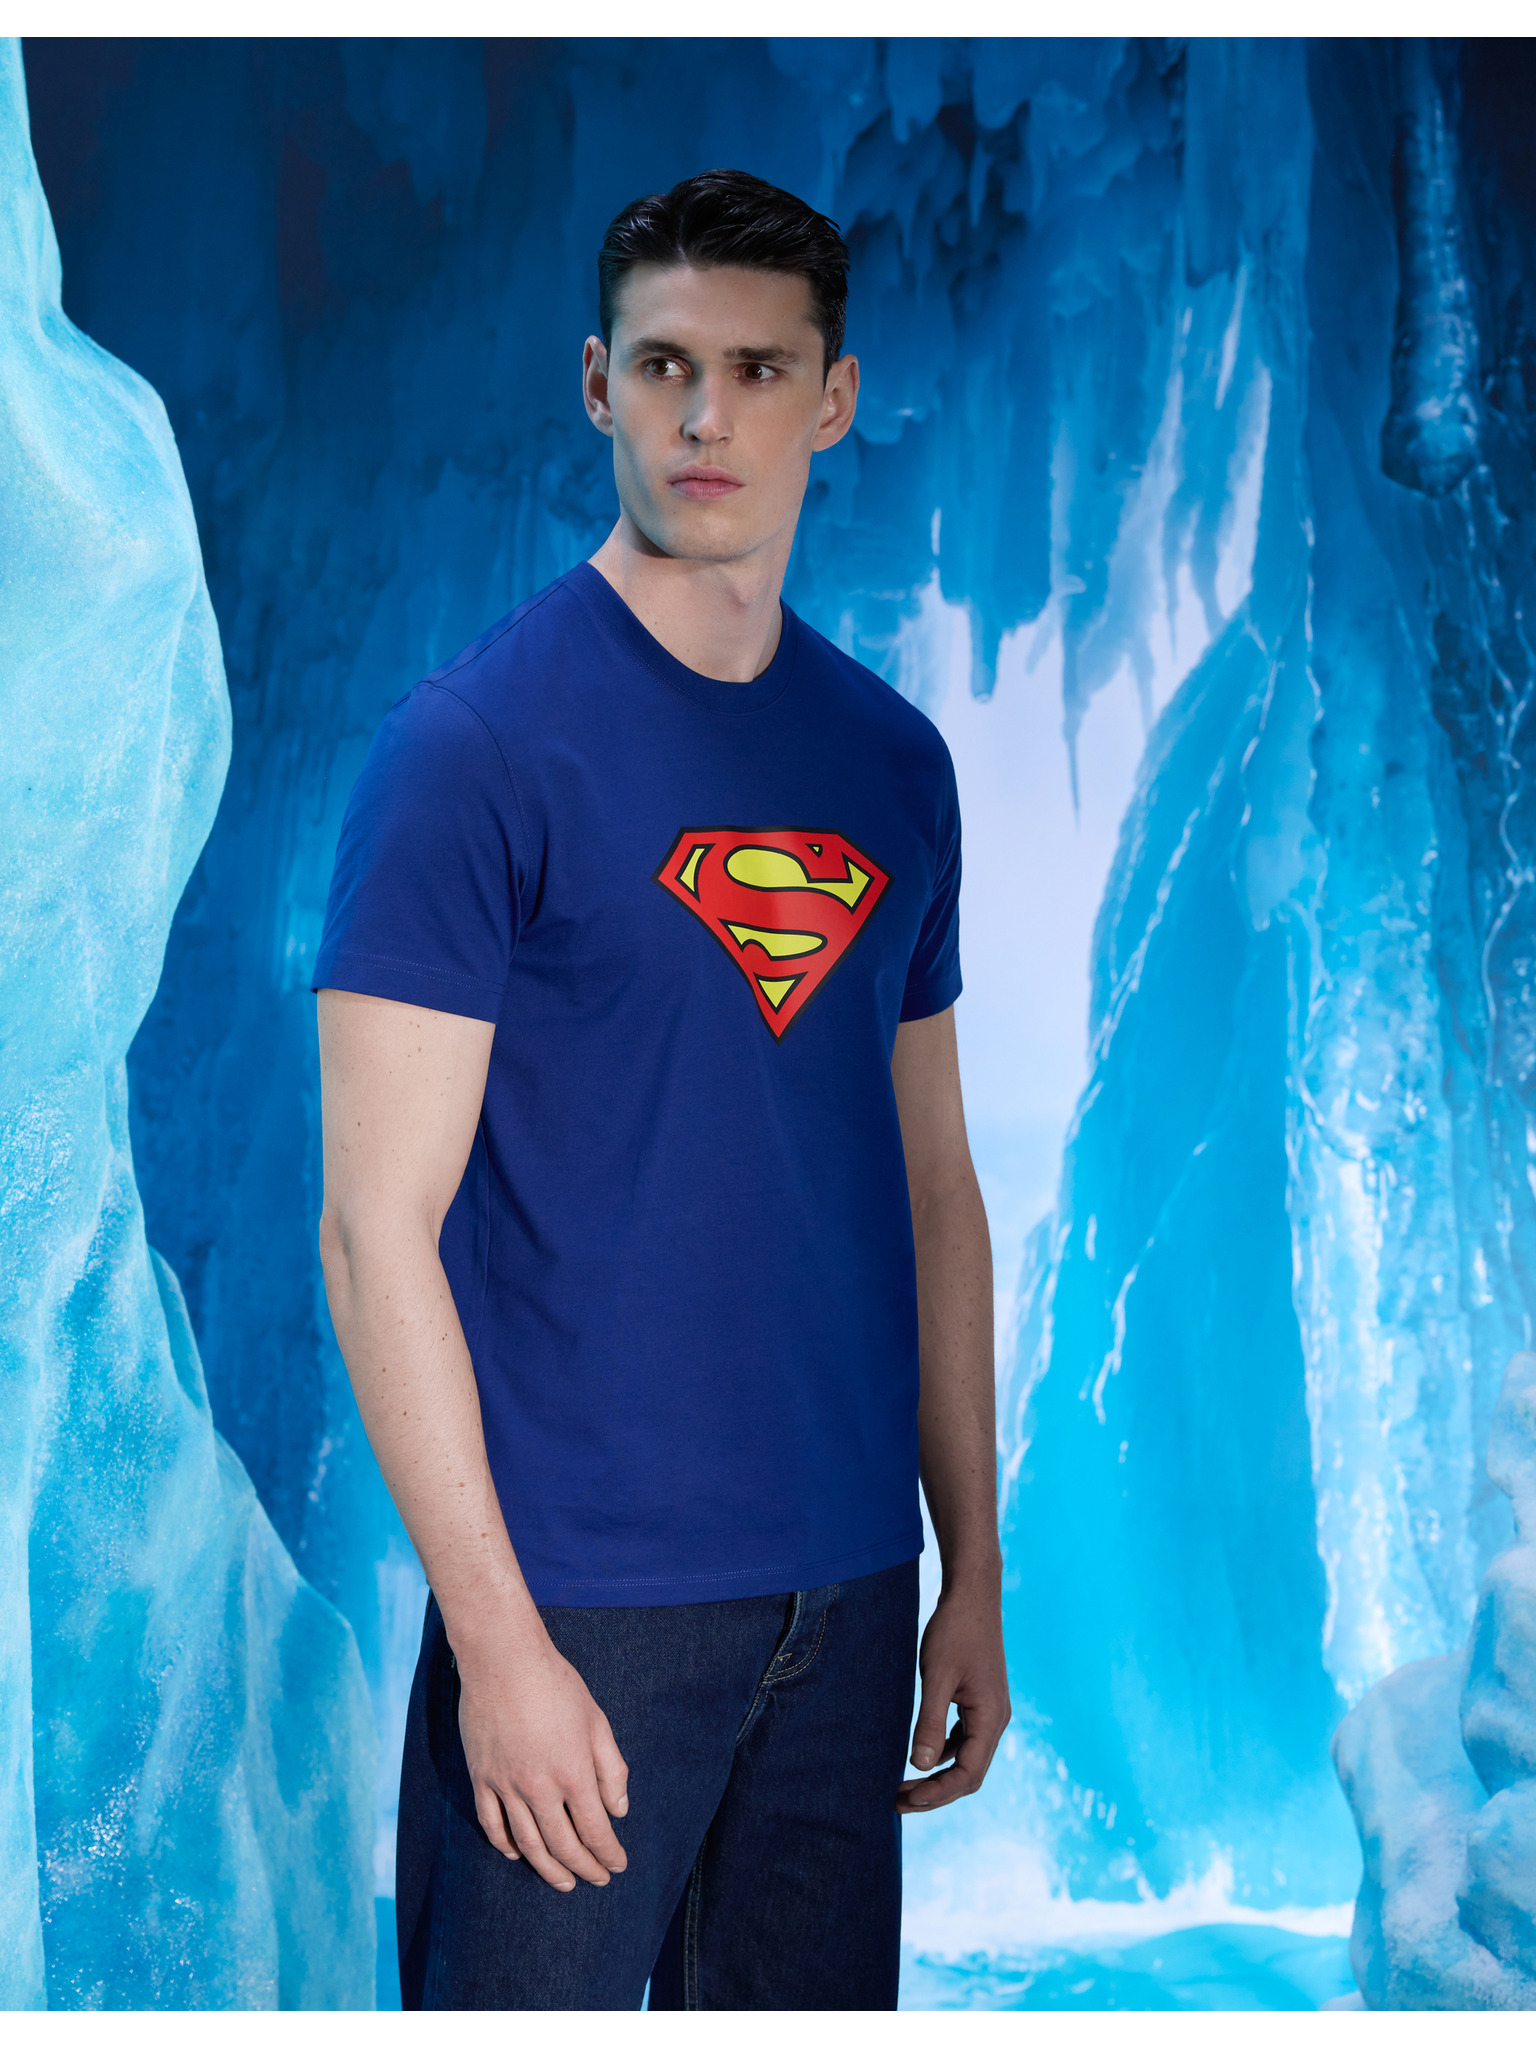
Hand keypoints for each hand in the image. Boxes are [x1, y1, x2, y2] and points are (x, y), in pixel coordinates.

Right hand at [456, 1631, 630, 1890]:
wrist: (502, 1660)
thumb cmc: (556, 1684)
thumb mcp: (596, 1721)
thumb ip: (611, 1768)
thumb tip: (618, 1811)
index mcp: (573, 1772)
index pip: (595, 1830)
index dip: (608, 1853)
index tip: (617, 1866)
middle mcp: (539, 1787)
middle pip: (563, 1845)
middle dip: (584, 1868)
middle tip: (596, 1879)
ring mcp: (506, 1786)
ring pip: (528, 1844)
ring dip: (548, 1869)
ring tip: (563, 1883)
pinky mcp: (481, 1778)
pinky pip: (492, 1825)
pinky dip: (505, 1847)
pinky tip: (518, 1856)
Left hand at [896, 1576, 1008, 1813]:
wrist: (973, 1595)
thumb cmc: (955, 1631)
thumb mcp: (937, 1676)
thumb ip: (929, 1721)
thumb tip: (919, 1766)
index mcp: (991, 1718)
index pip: (968, 1774)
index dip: (937, 1794)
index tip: (906, 1799)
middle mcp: (996, 1720)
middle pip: (970, 1773)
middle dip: (936, 1792)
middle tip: (898, 1800)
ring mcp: (990, 1711)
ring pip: (968, 1758)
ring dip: (939, 1776)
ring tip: (905, 1785)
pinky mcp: (981, 1701)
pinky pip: (965, 1739)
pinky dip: (945, 1753)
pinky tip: (922, 1754)